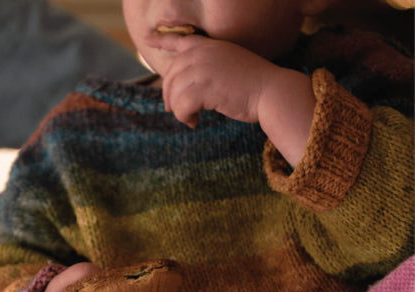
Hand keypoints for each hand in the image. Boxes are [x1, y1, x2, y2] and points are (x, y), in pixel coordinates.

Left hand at [158, 34, 272, 127]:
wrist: (271, 91)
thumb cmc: (254, 86)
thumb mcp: (228, 66)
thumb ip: (207, 68)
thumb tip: (185, 85)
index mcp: (209, 46)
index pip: (179, 39)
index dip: (162, 40)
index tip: (149, 40)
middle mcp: (202, 53)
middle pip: (170, 75)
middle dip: (169, 95)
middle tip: (176, 111)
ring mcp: (202, 69)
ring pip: (174, 93)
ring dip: (179, 110)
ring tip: (191, 118)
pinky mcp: (203, 87)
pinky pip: (181, 106)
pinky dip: (184, 118)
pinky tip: (194, 122)